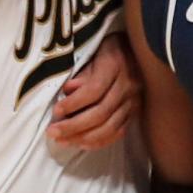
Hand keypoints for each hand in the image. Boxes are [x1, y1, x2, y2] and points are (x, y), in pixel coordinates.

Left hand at [47, 32, 140, 149]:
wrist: (140, 48)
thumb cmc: (109, 48)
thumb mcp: (93, 52)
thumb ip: (82, 73)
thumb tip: (68, 92)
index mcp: (116, 65)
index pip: (94, 90)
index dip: (74, 103)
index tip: (56, 111)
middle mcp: (129, 85)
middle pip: (101, 113)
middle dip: (74, 126)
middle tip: (52, 132)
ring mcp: (134, 100)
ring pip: (110, 126)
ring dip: (83, 137)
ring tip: (63, 141)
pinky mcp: (136, 111)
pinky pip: (118, 132)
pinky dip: (100, 141)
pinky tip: (82, 144)